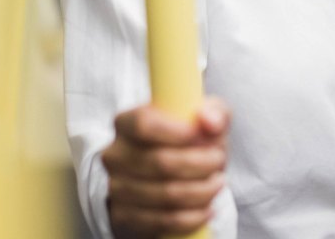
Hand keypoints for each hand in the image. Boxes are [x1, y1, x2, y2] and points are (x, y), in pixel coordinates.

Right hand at [101, 97, 229, 237]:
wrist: (171, 177)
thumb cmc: (190, 141)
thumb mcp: (204, 119)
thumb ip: (215, 113)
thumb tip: (209, 121)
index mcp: (127, 122)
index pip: (143, 124)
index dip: (177, 131)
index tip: (204, 137)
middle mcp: (115, 155)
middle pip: (161, 162)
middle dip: (201, 163)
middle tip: (219, 160)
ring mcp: (116, 188)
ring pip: (165, 194)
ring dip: (201, 191)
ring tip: (217, 183)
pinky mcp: (123, 217)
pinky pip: (162, 221)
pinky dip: (192, 217)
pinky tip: (207, 208)